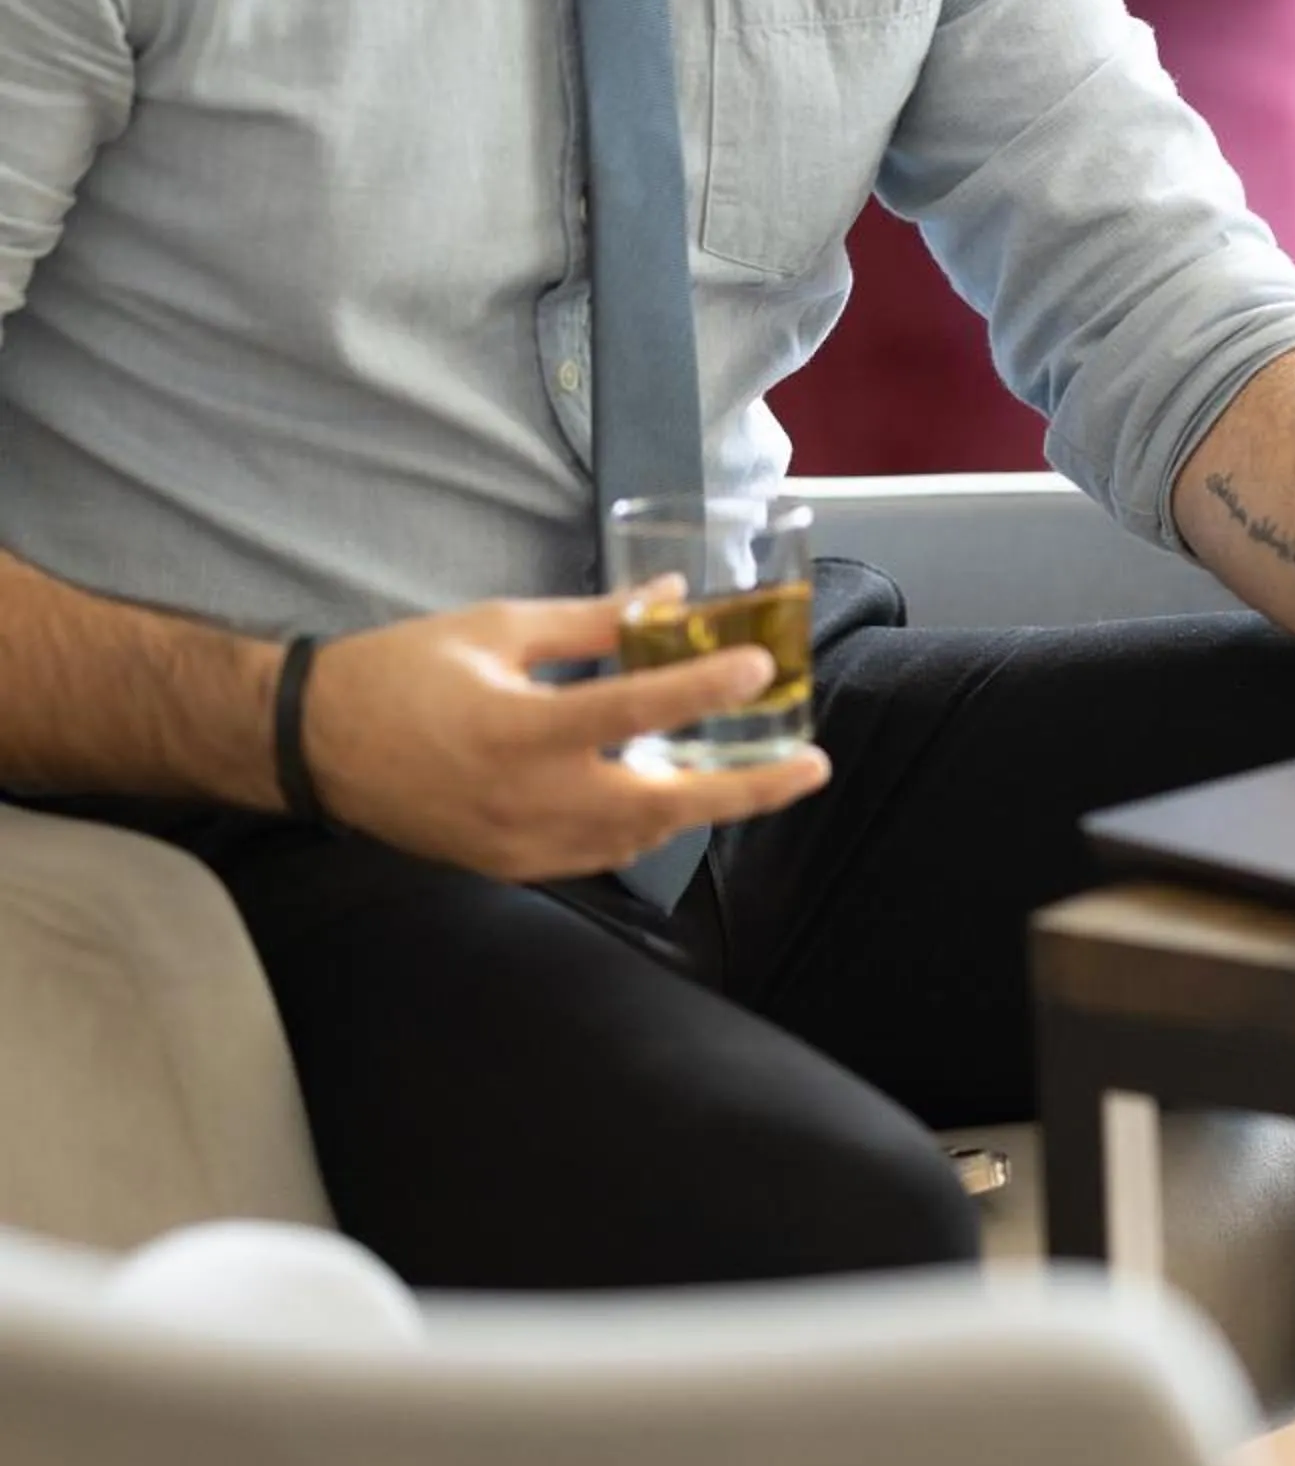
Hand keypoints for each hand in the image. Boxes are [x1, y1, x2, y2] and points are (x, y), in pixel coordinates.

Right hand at [299, 590, 831, 882]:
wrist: (310, 747)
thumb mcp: (495, 629)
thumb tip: (672, 598)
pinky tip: (672, 795)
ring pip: (640, 837)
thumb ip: (591, 622)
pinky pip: (600, 855)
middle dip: (748, 789)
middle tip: (812, 766)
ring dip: (700, 805)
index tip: (760, 667)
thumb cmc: (398, 673)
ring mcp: (519, 845)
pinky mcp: (511, 867)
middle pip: (663, 805)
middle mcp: (526, 799)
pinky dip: (645, 827)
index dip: (704, 687)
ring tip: (755, 771)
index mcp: (518, 730)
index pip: (634, 712)